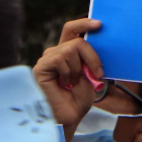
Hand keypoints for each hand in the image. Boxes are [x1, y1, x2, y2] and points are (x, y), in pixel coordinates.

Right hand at [33, 18, 104, 133]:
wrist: (69, 117)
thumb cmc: (78, 99)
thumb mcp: (90, 74)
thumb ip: (89, 58)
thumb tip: (94, 41)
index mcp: (67, 53)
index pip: (72, 30)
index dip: (84, 23)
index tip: (100, 24)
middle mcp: (55, 53)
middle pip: (77, 41)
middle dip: (92, 57)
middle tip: (97, 74)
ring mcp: (47, 59)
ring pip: (71, 49)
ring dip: (79, 69)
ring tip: (72, 83)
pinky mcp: (41, 67)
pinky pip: (60, 58)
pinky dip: (68, 72)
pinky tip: (64, 84)